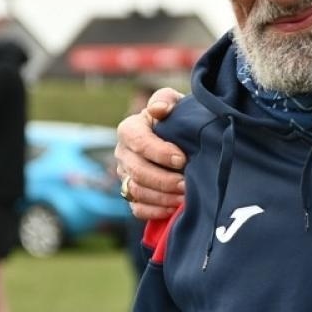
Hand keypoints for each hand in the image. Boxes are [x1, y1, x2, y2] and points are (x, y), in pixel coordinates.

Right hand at [115, 88, 185, 219]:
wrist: (181, 140)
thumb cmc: (177, 120)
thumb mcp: (174, 104)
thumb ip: (165, 100)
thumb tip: (158, 109)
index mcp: (129, 130)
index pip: (138, 142)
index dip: (159, 153)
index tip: (182, 159)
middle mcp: (123, 154)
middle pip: (137, 171)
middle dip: (164, 180)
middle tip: (187, 184)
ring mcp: (125, 176)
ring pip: (137, 192)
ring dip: (163, 197)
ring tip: (185, 197)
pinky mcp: (132, 195)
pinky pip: (137, 209)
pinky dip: (156, 211)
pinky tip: (175, 208)